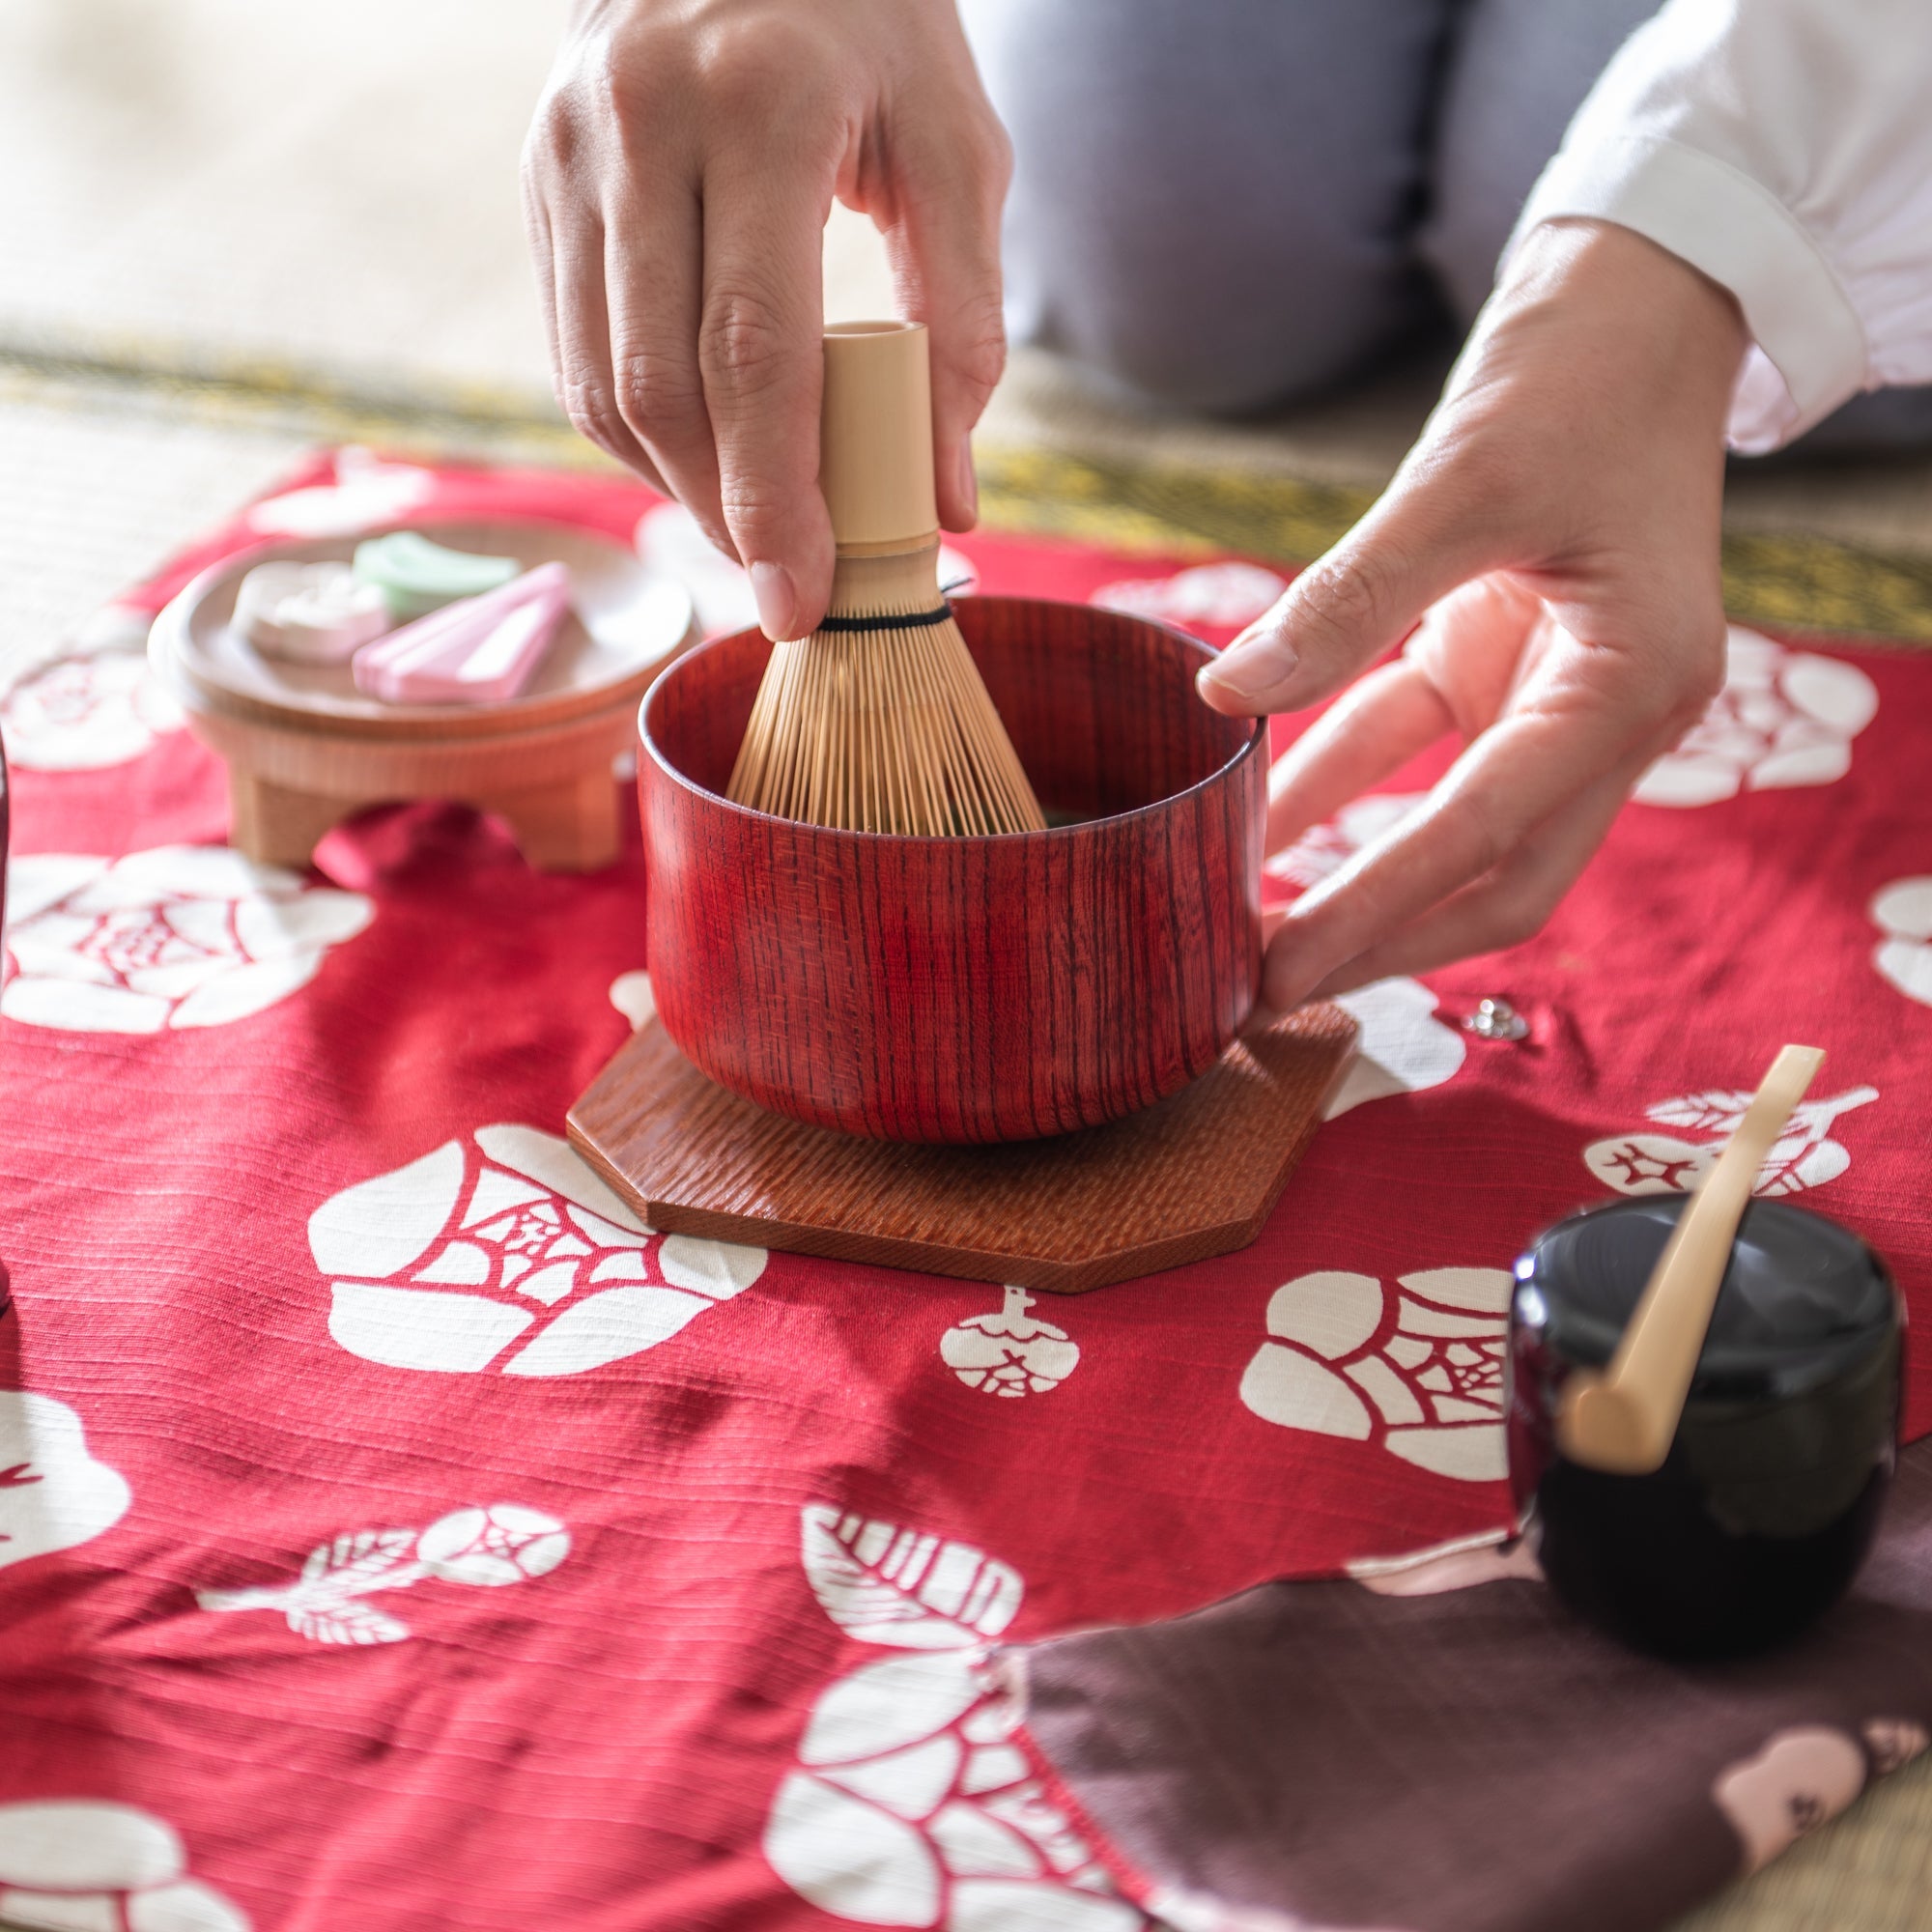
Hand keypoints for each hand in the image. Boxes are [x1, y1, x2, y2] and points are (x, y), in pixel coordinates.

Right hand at [523, 0, 1010, 639]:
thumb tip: (945, 498)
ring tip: (752, 532)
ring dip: (676, 487)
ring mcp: (572, 149)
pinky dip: (637, 431)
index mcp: (762, 104)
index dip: (776, 495)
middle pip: (664, 382)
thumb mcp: (957, 144)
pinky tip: (699, 463)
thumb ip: (963, 318)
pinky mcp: (541, 177)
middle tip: (787, 589)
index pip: (756, 348)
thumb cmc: (876, 30)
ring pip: (602, 378)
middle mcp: (642, 119)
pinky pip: (573, 346)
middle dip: (725, 514)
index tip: (805, 597)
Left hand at [1196, 220, 1748, 1008]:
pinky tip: (1255, 810)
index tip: (1279, 967)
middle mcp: (1610, 712)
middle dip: (1382, 936)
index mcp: (1631, 685)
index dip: (1375, 908)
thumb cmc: (1581, 372)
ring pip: (1458, 827)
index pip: (1487, 831)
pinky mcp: (1504, 658)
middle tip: (1266, 988)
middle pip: (1497, 876)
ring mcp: (1557, 692)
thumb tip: (1226, 696)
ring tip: (1249, 923)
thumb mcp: (1462, 481)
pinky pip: (1415, 742)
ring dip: (1359, 874)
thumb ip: (1346, 598)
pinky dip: (1342, 776)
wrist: (1637, 294)